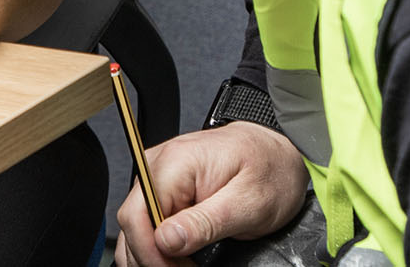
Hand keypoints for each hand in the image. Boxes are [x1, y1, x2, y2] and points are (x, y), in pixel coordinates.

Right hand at [115, 124, 308, 265]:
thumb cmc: (269, 170)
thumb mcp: (248, 203)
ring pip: (136, 226)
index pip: (138, 215)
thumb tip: (166, 240)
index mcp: (176, 162)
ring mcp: (157, 175)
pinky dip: (158, 245)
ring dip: (154, 254)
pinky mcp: (162, 188)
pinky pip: (147, 221)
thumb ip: (206, 222)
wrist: (277, 153)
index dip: (151, 252)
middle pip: (133, 223)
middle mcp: (158, 165)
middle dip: (154, 257)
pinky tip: (175, 258)